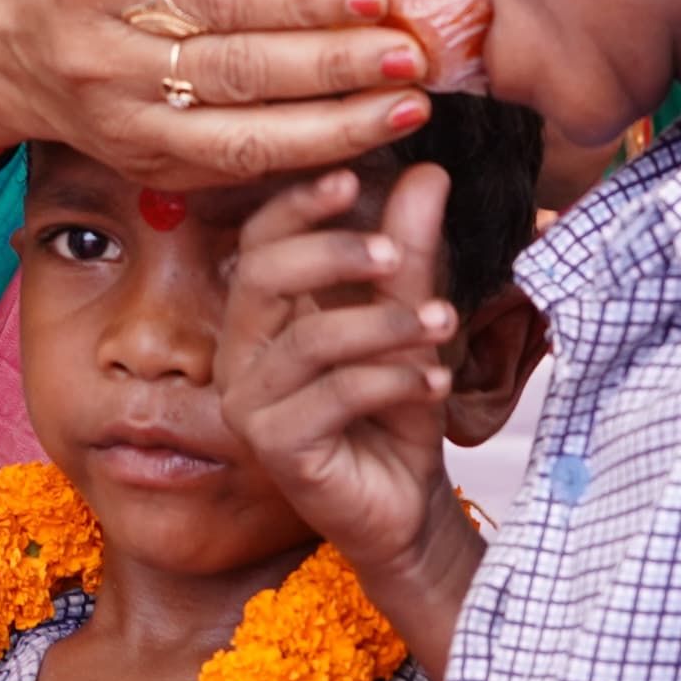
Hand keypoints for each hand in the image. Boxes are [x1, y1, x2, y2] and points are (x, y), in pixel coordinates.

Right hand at [0, 0, 425, 191]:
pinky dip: (303, 159)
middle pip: (237, 70)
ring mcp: (124, 126)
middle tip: (411, 55)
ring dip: (335, 128)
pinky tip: (358, 140)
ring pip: (241, 138)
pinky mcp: (144, 169)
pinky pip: (234, 171)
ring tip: (405, 107)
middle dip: (335, 67)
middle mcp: (107, 60)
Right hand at [220, 163, 483, 675]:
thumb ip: (410, 253)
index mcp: (260, 317)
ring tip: (441, 322)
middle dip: (334, 254)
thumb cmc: (394, 412)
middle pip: (263, 276)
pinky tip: (434, 382)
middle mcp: (240, 357)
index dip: (297, 205)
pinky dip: (391, 379)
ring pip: (308, 339)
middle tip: (398, 254)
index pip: (258, 242)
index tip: (351, 177)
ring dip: (383, 323)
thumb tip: (427, 172)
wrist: (405, 507)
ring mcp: (251, 406)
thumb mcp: (409, 320)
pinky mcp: (276, 450)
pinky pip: (332, 396)